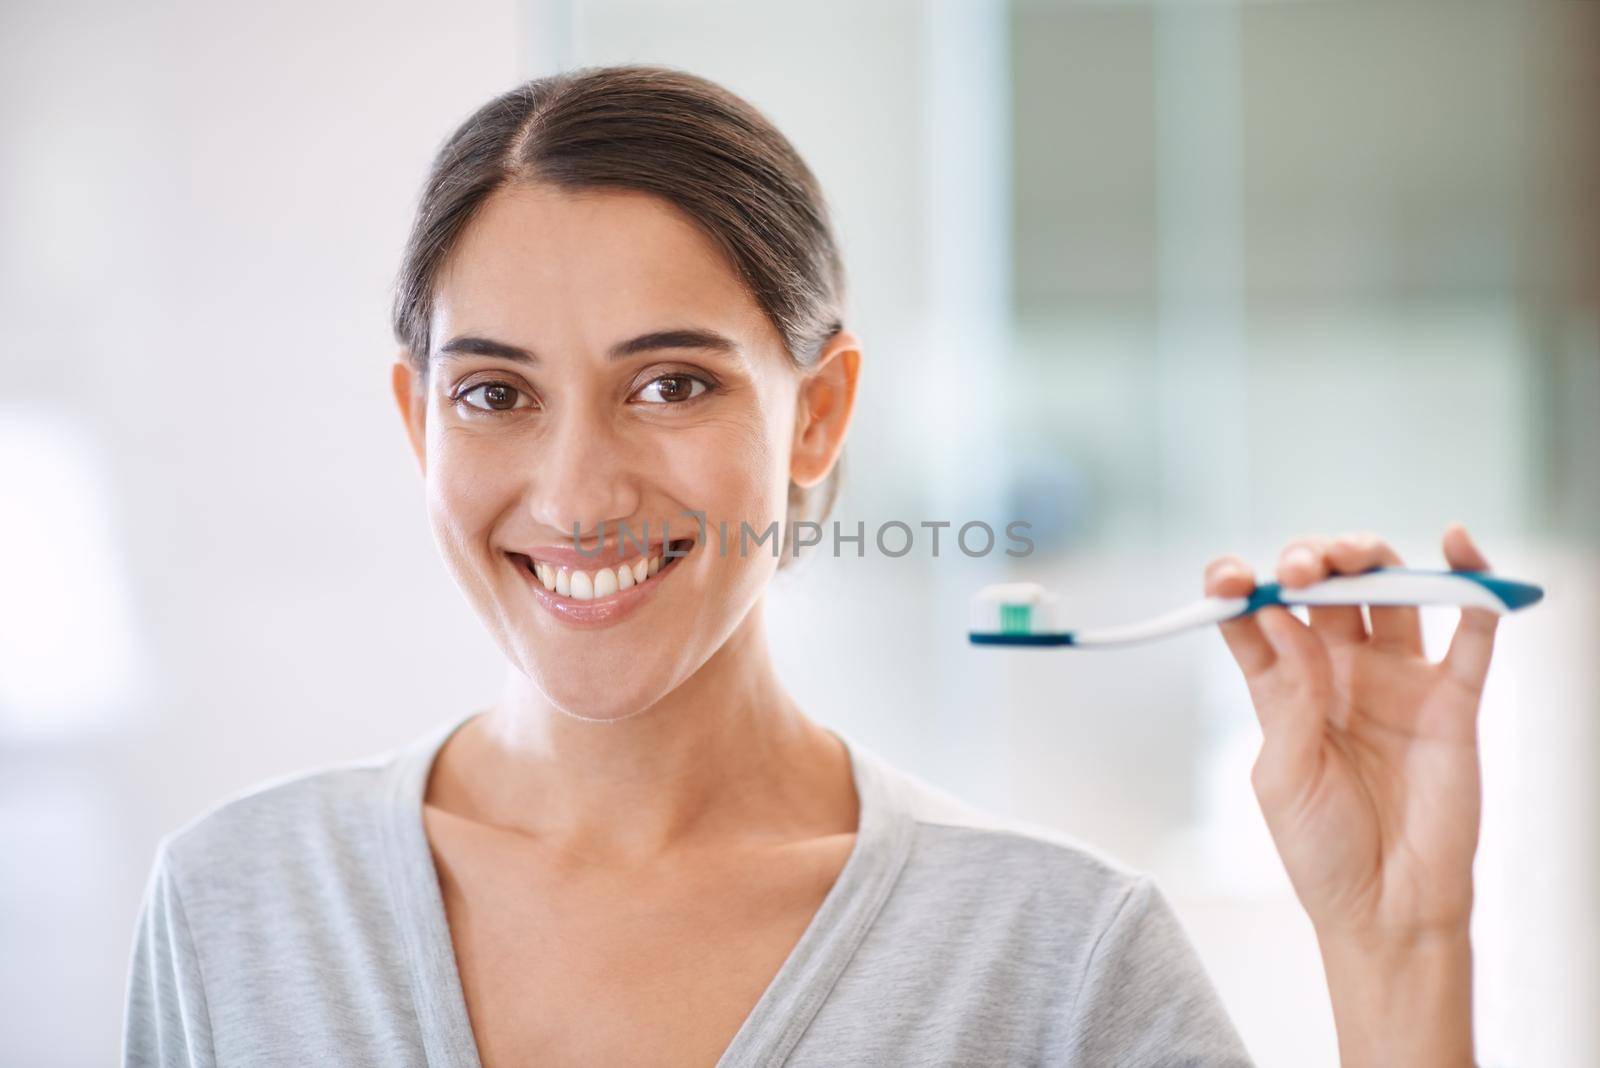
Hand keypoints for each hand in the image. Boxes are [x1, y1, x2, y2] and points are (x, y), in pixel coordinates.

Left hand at [1205, 522, 1497, 1065]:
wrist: (1387, 911)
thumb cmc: (1320, 849)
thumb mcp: (1283, 775)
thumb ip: (1288, 697)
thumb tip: (1282, 615)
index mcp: (1282, 686)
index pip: (1255, 616)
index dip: (1237, 586)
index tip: (1224, 578)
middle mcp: (1337, 671)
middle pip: (1324, 588)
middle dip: (1310, 561)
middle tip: (1299, 570)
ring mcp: (1396, 680)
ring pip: (1389, 593)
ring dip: (1371, 559)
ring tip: (1353, 560)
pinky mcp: (1452, 700)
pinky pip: (1470, 632)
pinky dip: (1471, 584)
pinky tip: (1458, 547)